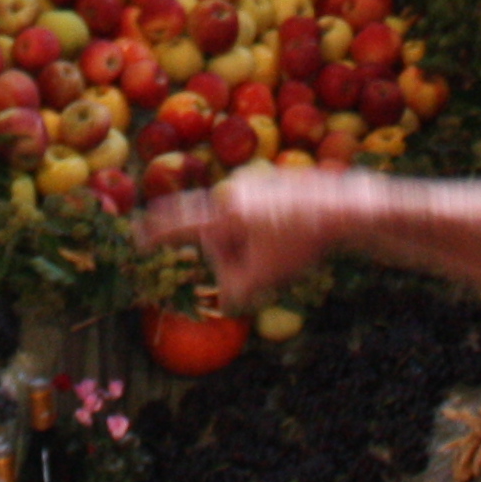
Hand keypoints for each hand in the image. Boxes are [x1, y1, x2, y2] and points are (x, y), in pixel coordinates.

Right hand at [133, 170, 360, 306]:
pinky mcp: (273, 183)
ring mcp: (255, 183)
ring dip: (253, 246)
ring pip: (241, 229)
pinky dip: (269, 233)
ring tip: (286, 249)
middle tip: (265, 266)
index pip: (179, 223)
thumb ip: (232, 291)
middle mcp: (233, 190)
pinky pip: (259, 217)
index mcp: (224, 211)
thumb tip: (226, 299)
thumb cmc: (301, 242)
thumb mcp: (263, 279)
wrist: (345, 209)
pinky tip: (295, 237)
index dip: (155, 233)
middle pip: (219, 236)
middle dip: (234, 257)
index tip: (135, 235)